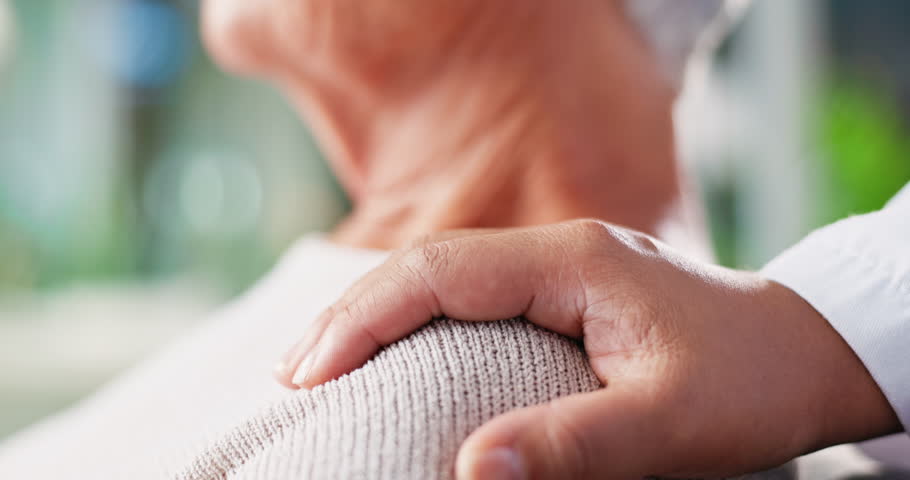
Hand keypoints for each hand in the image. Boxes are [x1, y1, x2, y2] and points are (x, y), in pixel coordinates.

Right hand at [274, 220, 899, 478]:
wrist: (802, 349)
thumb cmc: (746, 382)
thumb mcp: (668, 423)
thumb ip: (574, 444)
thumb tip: (469, 472)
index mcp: (573, 262)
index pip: (440, 271)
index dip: (365, 317)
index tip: (309, 373)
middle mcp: (557, 251)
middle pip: (429, 264)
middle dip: (353, 313)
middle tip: (292, 372)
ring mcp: (559, 267)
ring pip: (445, 275)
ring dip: (380, 315)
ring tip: (322, 363)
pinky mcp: (564, 291)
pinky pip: (473, 296)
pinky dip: (420, 322)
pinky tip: (395, 354)